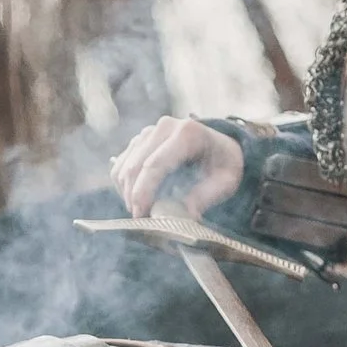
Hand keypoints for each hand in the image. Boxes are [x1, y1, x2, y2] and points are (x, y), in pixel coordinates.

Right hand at [113, 115, 244, 220]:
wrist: (222, 146)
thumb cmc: (224, 163)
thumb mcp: (225, 182)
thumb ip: (204, 197)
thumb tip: (182, 216)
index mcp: (187, 133)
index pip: (154, 165)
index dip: (144, 192)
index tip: (141, 215)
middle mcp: (164, 127)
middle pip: (135, 166)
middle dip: (133, 196)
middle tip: (141, 220)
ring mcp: (149, 132)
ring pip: (124, 166)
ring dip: (127, 192)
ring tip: (142, 211)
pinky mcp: (140, 140)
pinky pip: (121, 165)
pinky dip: (124, 185)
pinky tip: (138, 198)